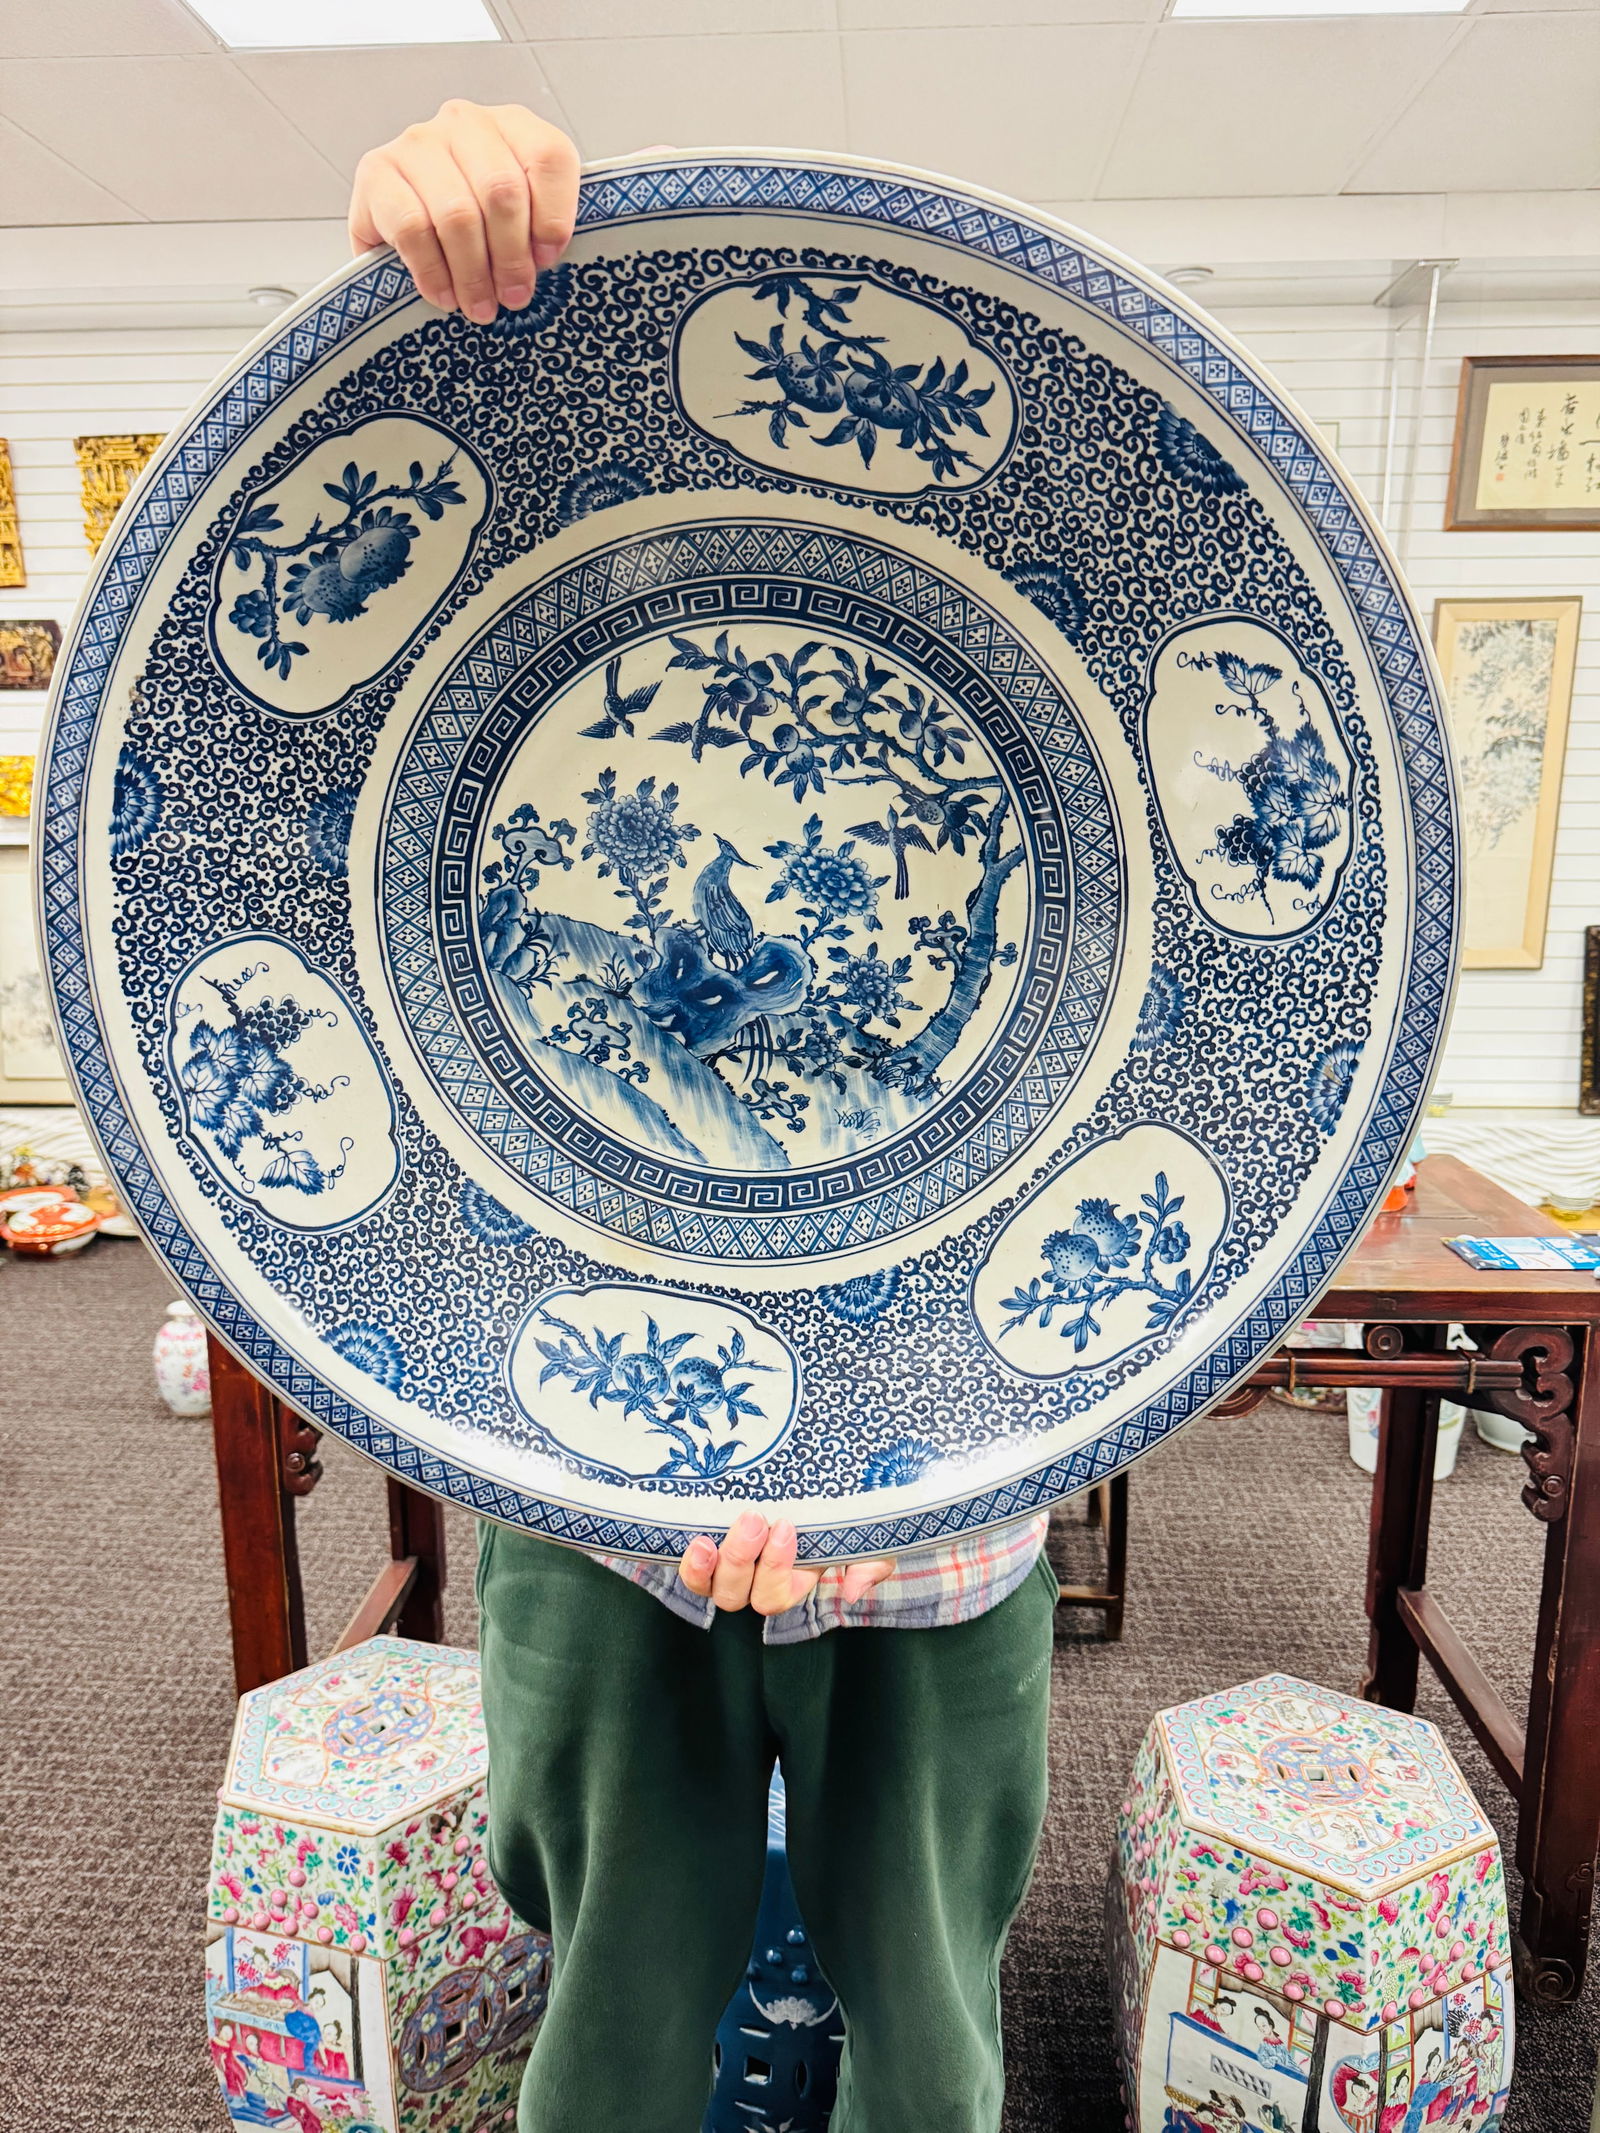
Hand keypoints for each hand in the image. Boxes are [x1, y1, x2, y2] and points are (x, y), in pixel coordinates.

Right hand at [348, 99, 579, 323]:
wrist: (398, 234)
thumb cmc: (473, 230)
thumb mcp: (518, 222)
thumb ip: (538, 227)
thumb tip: (542, 262)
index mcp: (512, 126)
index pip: (548, 155)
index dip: (553, 217)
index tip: (547, 261)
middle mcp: (464, 123)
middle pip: (501, 190)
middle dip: (511, 257)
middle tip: (512, 297)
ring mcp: (417, 143)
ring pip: (457, 213)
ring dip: (472, 273)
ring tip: (478, 307)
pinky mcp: (376, 171)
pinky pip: (412, 228)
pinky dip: (432, 271)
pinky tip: (442, 294)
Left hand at [679, 1512, 895, 1616]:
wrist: (833, 1468)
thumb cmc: (850, 1502)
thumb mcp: (869, 1530)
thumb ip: (871, 1562)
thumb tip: (852, 1591)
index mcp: (795, 1576)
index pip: (776, 1595)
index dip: (775, 1569)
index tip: (786, 1525)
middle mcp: (759, 1575)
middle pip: (738, 1596)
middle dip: (741, 1560)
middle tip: (753, 1519)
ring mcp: (732, 1560)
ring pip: (711, 1588)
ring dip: (708, 1568)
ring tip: (708, 1541)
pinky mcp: (711, 1538)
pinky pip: (693, 1569)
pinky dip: (689, 1563)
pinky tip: (694, 1541)